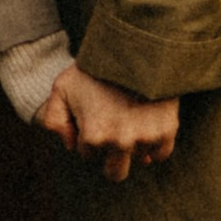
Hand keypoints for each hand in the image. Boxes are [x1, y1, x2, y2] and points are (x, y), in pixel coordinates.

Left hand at [39, 65, 179, 182]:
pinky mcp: (167, 131)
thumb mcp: (62, 87)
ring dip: (133, 145)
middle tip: (113, 132)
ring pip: (137, 159)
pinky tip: (147, 127)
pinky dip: (155, 145)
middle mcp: (120, 142)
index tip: (94, 116)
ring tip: (130, 115)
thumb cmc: (94, 68)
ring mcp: (145, 138)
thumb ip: (53, 120)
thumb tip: (69, 145)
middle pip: (115, 173)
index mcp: (93, 136)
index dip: (88, 136)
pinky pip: (160, 154)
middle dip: (111, 157)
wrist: (133, 47)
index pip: (88, 154)